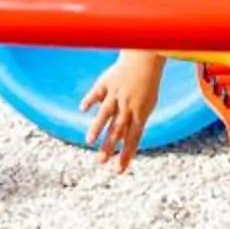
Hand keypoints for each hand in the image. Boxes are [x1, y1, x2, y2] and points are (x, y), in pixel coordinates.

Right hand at [77, 54, 158, 171]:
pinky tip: (83, 109)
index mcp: (140, 113)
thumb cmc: (146, 85)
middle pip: (118, 129)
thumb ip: (134, 123)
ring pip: (107, 112)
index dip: (127, 154)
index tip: (119, 170)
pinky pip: (97, 92)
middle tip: (101, 161)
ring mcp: (117, 93)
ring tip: (89, 140)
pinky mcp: (107, 82)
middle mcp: (128, 105)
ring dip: (98, 126)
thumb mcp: (146, 105)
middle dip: (109, 146)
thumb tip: (124, 141)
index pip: (134, 138)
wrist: (145, 58)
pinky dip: (90, 100)